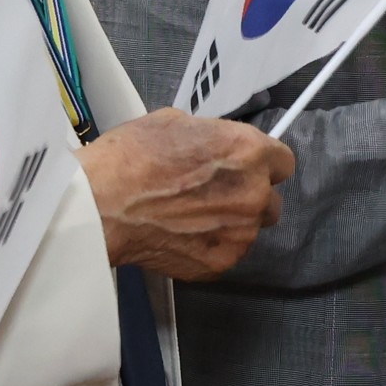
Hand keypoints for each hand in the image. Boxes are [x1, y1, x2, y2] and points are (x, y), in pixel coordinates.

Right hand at [83, 111, 293, 280]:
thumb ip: (209, 137)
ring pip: (250, 228)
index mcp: (247, 152)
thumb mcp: (173, 123)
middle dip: (247, 196)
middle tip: (212, 194)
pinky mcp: (220, 262)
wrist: (102, 204)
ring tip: (191, 218)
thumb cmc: (130, 159)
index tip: (246, 168)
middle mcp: (253, 193)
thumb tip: (212, 146)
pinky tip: (182, 235)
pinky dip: (210, 246)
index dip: (261, 164)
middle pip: (270, 199)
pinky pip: (227, 252)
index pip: (283, 161)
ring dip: (230, 223)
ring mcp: (240, 232)